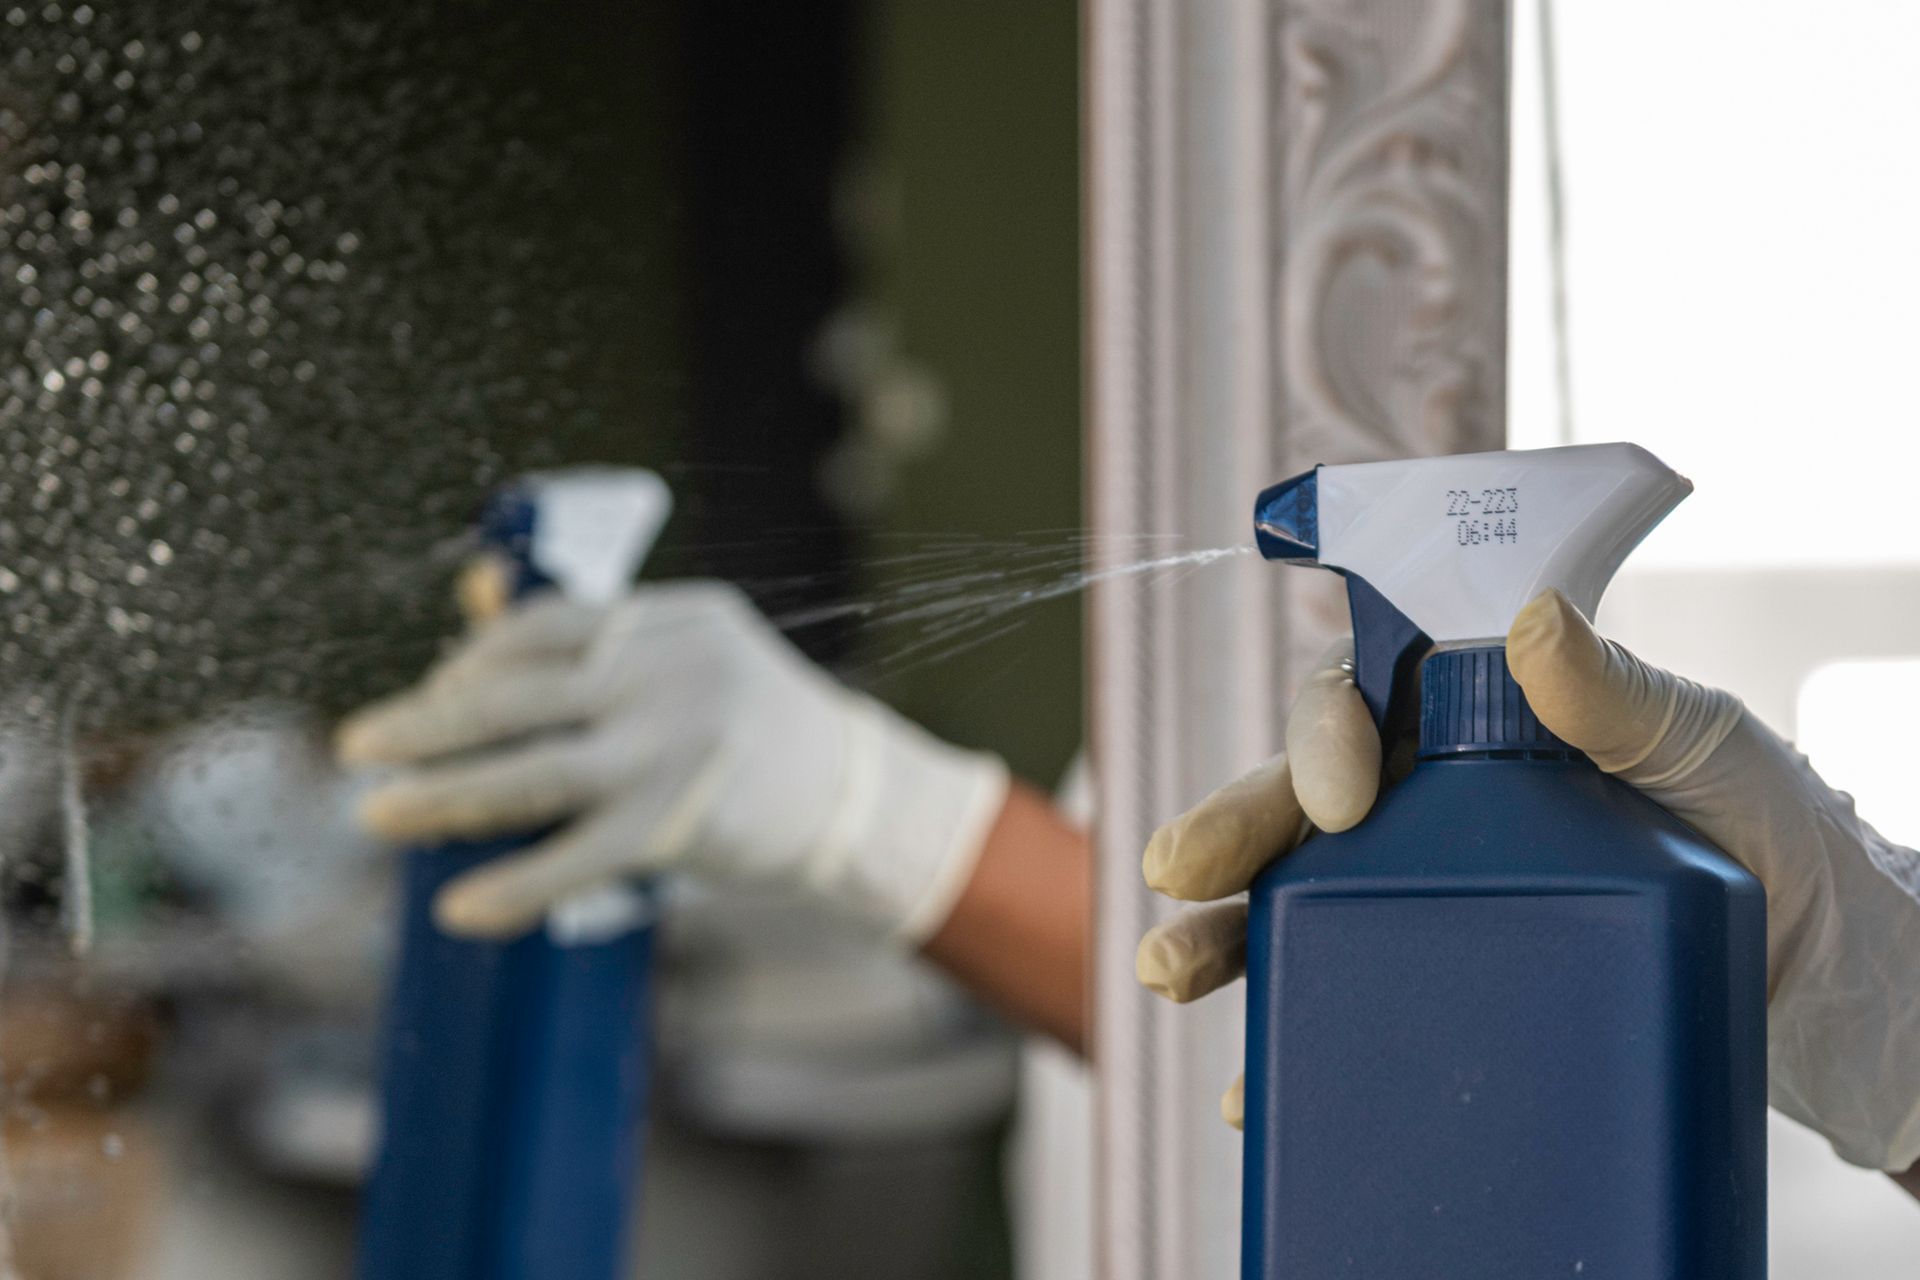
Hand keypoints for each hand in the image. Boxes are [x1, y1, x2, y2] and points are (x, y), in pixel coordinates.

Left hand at [337, 581, 1007, 942]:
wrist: (858, 801)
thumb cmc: (756, 725)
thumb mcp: (687, 653)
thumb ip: (588, 629)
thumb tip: (477, 589)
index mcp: (670, 620)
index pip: (544, 627)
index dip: (472, 661)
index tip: (433, 694)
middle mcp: (668, 674)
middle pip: (517, 696)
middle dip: (425, 723)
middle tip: (356, 748)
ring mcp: (674, 752)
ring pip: (530, 774)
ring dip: (441, 798)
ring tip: (378, 817)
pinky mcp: (680, 826)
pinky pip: (575, 860)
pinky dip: (514, 887)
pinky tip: (462, 908)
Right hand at [1139, 589, 1919, 1171]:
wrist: (1821, 972)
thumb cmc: (1767, 828)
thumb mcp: (1700, 748)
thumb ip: (1616, 694)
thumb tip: (1531, 625)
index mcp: (1472, 725)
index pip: (1364, 704)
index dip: (1322, 737)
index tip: (1336, 798)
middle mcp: (1429, 807)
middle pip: (1299, 808)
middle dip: (1230, 835)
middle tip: (1177, 875)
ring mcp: (1427, 899)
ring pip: (1294, 904)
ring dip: (1221, 936)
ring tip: (1168, 972)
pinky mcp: (1442, 983)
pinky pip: (1343, 1004)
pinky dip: (1287, 1042)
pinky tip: (1249, 1082)